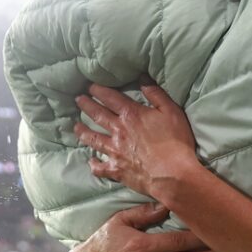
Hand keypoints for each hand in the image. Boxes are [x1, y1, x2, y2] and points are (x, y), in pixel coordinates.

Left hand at [74, 78, 199, 198]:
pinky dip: (93, 164)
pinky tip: (90, 161)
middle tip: (78, 99)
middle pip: (97, 115)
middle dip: (86, 105)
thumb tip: (142, 78)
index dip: (99, 90)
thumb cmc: (176, 141)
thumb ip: (155, 94)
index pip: (110, 98)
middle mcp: (118, 131)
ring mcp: (115, 151)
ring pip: (93, 139)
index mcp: (131, 115)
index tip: (90, 86)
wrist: (173, 174)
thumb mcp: (171, 111)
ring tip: (76, 127)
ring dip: (82, 131)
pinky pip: (99, 167)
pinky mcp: (116, 169)